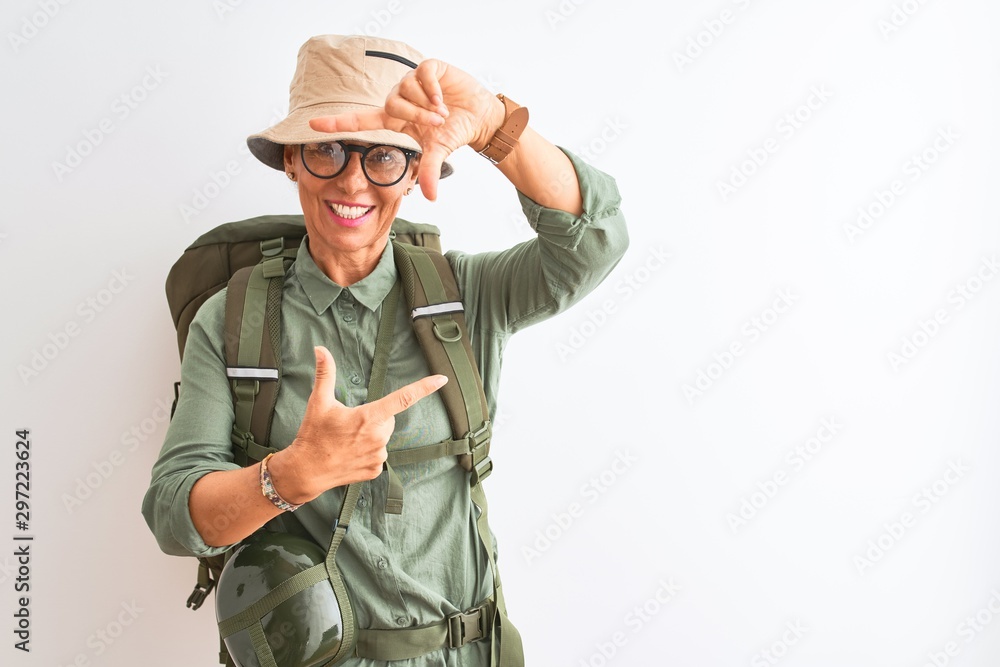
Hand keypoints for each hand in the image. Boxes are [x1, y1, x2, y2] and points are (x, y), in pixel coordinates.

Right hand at [275, 346, 446, 501]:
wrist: (306, 471)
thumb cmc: (313, 435)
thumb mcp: (318, 402)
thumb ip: (325, 374)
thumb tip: (320, 349)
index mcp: (368, 417)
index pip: (404, 398)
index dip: (425, 388)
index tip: (442, 380)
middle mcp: (378, 437)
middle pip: (387, 419)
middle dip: (374, 418)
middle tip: (349, 425)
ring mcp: (378, 456)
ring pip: (382, 437)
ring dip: (370, 436)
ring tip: (346, 442)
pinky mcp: (375, 470)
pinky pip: (378, 455)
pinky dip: (367, 452)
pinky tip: (350, 455)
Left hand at [308, 59, 503, 200]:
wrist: (479, 116)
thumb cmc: (454, 132)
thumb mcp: (438, 152)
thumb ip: (429, 171)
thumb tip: (431, 198)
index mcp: (395, 119)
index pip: (361, 120)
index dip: (338, 123)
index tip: (313, 124)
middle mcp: (399, 98)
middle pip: (390, 105)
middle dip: (416, 115)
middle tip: (437, 123)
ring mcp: (413, 82)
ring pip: (407, 90)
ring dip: (427, 105)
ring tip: (444, 111)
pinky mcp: (429, 68)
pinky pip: (422, 76)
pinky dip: (433, 90)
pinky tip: (444, 98)